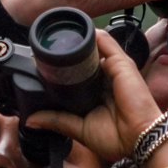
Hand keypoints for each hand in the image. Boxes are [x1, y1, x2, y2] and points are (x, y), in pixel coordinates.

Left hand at [25, 30, 167, 163]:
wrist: (138, 139)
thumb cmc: (116, 138)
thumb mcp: (79, 128)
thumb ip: (57, 120)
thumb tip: (30, 119)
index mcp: (96, 93)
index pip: (78, 74)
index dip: (62, 69)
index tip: (43, 63)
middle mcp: (105, 79)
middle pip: (84, 59)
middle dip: (67, 54)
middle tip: (46, 48)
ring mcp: (113, 69)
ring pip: (94, 48)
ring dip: (78, 40)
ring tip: (58, 34)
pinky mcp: (120, 63)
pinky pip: (106, 42)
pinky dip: (93, 35)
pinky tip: (78, 29)